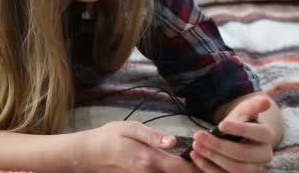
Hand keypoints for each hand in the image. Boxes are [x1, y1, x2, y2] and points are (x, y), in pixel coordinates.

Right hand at [78, 121, 199, 172]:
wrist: (89, 154)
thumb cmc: (110, 137)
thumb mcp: (131, 129)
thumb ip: (153, 136)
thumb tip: (174, 141)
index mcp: (150, 159)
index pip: (183, 168)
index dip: (198, 165)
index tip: (208, 156)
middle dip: (193, 169)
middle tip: (205, 160)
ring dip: (181, 171)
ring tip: (194, 163)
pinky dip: (170, 171)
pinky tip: (175, 166)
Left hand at [190, 95, 275, 171]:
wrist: (238, 135)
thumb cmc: (241, 121)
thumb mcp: (245, 110)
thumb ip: (253, 105)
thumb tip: (265, 101)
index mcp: (267, 136)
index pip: (258, 133)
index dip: (240, 130)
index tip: (220, 125)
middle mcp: (264, 155)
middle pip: (243, 154)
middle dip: (218, 145)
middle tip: (198, 135)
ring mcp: (253, 169)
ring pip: (235, 169)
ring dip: (212, 157)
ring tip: (195, 145)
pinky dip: (208, 168)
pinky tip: (195, 156)